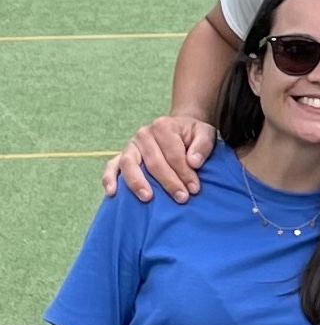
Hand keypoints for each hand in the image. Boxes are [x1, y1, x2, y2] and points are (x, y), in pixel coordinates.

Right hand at [101, 116, 215, 202]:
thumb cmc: (193, 134)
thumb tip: (193, 162)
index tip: (195, 189)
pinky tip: (112, 193)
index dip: (185, 173)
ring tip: (148, 197)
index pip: (173, 154)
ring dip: (137, 182)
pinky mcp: (121, 156)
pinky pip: (111, 166)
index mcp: (163, 126)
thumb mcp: (205, 133)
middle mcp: (143, 134)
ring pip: (129, 164)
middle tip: (181, 198)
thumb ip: (202, 146)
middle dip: (168, 182)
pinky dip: (109, 179)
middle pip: (154, 162)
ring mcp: (130, 145)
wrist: (179, 129)